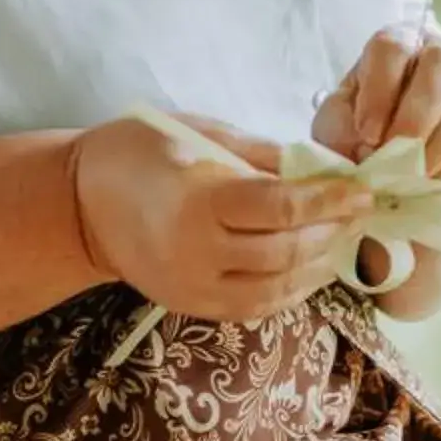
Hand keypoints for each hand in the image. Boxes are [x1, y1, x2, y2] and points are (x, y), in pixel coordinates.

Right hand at [69, 114, 373, 323]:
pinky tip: (309, 267)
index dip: (329, 202)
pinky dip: (291, 290)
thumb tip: (321, 168)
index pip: (282, 209)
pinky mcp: (192, 307)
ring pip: (277, 289)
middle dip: (331, 232)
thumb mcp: (199, 133)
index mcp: (197, 202)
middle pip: (286, 252)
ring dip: (318, 266)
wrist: (80, 205)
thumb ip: (260, 154)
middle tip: (359, 213)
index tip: (361, 190)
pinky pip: (256, 307)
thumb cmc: (139, 151)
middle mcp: (196, 254)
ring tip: (342, 239)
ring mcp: (193, 289)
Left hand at [313, 28, 440, 180]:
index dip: (378, 90)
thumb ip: (341, 127)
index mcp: (402, 44)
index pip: (394, 47)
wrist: (396, 169)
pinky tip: (432, 185)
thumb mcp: (340, 124)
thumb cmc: (364, 132)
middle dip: (416, 114)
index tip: (365, 134)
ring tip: (412, 174)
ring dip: (440, 143)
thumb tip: (364, 147)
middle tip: (393, 154)